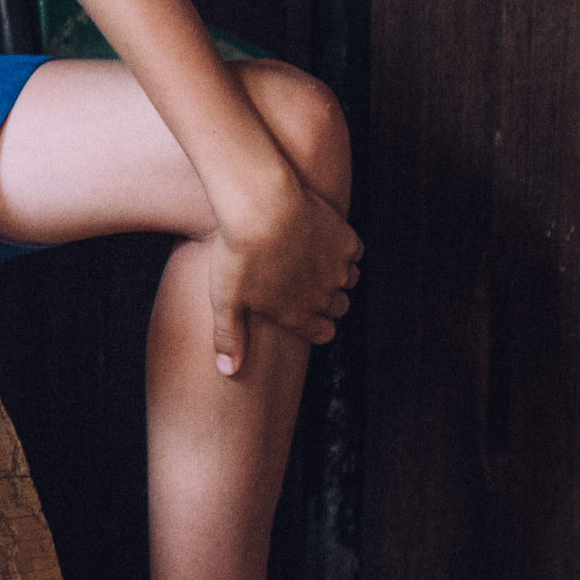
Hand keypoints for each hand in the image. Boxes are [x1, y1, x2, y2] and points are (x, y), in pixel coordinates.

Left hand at [205, 181, 361, 377]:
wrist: (262, 207)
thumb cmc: (237, 253)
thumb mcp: (225, 299)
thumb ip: (230, 338)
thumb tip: (228, 372)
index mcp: (296, 314)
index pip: (322, 333)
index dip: (316, 327)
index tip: (308, 318)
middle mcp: (323, 296)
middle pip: (339, 307)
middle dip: (327, 301)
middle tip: (308, 285)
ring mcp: (338, 268)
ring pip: (348, 279)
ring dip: (335, 274)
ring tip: (313, 261)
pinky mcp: (346, 240)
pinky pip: (353, 252)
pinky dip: (342, 247)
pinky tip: (323, 239)